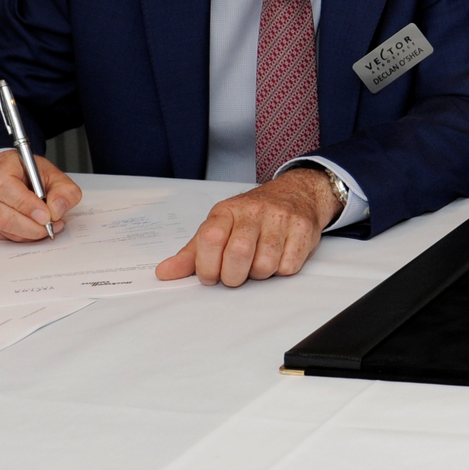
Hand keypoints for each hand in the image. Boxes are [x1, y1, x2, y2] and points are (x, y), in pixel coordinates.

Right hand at [0, 152, 80, 240]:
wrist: (12, 176)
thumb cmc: (30, 174)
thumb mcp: (54, 174)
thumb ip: (64, 190)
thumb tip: (56, 210)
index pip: (4, 187)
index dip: (26, 205)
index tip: (47, 216)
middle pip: (1, 215)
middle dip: (30, 226)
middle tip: (51, 227)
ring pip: (0, 228)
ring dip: (27, 233)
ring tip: (44, 227)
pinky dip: (18, 236)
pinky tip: (29, 227)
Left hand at [155, 169, 340, 285]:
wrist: (296, 193)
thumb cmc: (252, 216)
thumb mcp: (219, 228)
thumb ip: (192, 253)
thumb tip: (164, 273)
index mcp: (227, 211)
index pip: (210, 239)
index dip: (207, 266)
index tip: (210, 275)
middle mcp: (254, 211)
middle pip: (238, 254)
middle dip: (233, 276)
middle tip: (235, 275)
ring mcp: (281, 218)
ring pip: (265, 265)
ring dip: (259, 274)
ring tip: (258, 263)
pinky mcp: (304, 229)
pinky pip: (288, 267)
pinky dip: (281, 270)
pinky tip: (278, 257)